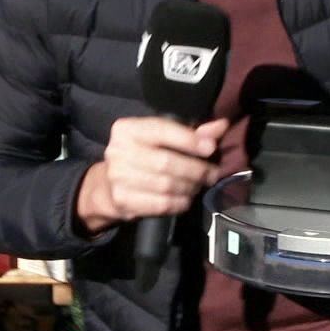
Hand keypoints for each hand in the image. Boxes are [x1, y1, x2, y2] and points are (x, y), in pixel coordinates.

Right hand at [75, 116, 229, 234]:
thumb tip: (221, 126)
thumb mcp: (162, 138)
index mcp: (127, 129)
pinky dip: (178, 203)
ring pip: (165, 185)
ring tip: (198, 186)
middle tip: (211, 174)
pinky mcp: (122, 200)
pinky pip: (160, 204)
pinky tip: (185, 199)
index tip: (210, 148)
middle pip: (166, 162)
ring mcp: (117, 177)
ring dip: (189, 188)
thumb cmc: (142, 156)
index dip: (189, 140)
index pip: (162, 130)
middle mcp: (117, 150)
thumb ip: (191, 132)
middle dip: (195, 169)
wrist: (108, 185)